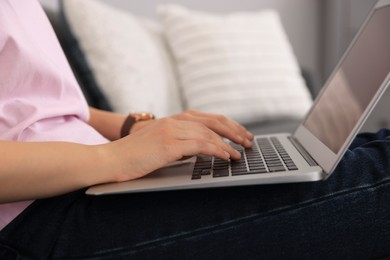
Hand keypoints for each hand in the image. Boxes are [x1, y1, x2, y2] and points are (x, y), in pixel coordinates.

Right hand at [103, 111, 253, 181]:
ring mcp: (170, 131)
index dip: (226, 124)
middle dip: (233, 130)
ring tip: (240, 152)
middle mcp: (173, 121)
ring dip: (228, 142)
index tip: (239, 133)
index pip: (206, 118)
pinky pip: (200, 144)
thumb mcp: (158, 145)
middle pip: (212, 121)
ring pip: (208, 133)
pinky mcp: (168, 144)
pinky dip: (217, 150)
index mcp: (172, 120)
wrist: (109, 160)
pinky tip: (227, 156)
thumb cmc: (132, 156)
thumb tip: (197, 150)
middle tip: (248, 140)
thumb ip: (177, 143)